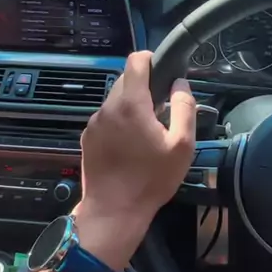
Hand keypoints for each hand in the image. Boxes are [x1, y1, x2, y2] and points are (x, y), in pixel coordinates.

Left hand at [77, 51, 195, 227]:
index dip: (151, 59)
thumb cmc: (151, 180)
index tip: (164, 72)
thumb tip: (180, 84)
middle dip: (144, 88)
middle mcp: (108, 108)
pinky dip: (119, 123)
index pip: (135, 61)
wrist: (113, 211)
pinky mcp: (87, 137)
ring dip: (131, 107)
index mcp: (131, 104)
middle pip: (125, 80)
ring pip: (115, 101)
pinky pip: (106, 119)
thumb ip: (184, 108)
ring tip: (146, 133)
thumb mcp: (181, 145)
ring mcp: (94, 123)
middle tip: (161, 111)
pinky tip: (130, 146)